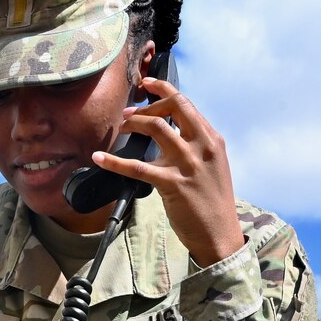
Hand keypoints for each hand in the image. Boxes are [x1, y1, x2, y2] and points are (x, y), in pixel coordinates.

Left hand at [91, 73, 245, 267]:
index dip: (164, 91)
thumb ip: (197, 147)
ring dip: (133, 123)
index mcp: (212, 140)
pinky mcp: (172, 184)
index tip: (147, 86)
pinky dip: (114, 161)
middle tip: (129, 111)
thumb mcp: (213, 167)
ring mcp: (188, 164)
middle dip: (148, 103)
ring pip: (155, 128)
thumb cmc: (213, 203)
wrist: (220, 234)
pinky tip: (100, 158)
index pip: (187, 104)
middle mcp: (203, 146)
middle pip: (174, 106)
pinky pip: (137, 167)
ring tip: (121, 128)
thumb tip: (173, 133)